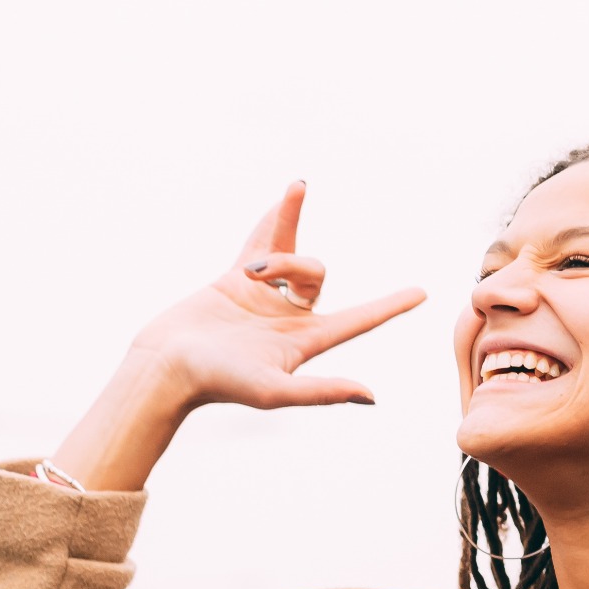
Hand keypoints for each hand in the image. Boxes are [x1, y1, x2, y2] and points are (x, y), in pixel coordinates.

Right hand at [131, 181, 426, 407]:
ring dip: (286, 229)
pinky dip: (275, 219)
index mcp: (305, 341)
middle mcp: (288, 317)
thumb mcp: (274, 391)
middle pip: (317, 274)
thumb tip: (370, 396)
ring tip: (272, 228)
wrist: (166, 365)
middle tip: (258, 274)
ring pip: (291, 252)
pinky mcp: (235, 281)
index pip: (358, 319)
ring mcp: (263, 297)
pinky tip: (292, 192)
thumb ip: (321, 391)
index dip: (389, 306)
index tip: (422, 293)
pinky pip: (261, 241)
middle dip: (295, 263)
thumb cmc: (218, 382)